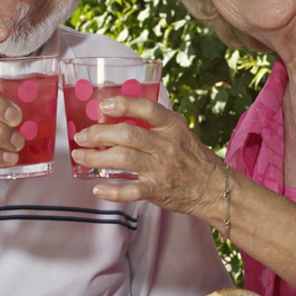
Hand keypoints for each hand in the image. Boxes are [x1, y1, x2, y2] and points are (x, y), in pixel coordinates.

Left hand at [71, 96, 225, 220]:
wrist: (215, 189)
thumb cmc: (193, 159)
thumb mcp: (180, 132)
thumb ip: (155, 124)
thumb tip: (116, 116)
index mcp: (173, 127)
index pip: (146, 108)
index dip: (122, 104)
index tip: (103, 106)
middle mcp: (167, 145)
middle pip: (127, 134)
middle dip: (98, 133)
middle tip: (81, 136)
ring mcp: (162, 168)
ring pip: (123, 159)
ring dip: (96, 157)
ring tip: (81, 156)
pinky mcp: (158, 190)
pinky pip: (131, 191)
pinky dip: (111, 191)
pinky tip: (97, 189)